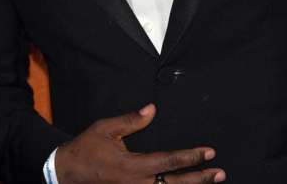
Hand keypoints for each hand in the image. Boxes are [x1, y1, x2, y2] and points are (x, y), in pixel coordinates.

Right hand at [55, 104, 225, 183]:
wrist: (66, 173)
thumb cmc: (86, 149)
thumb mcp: (106, 129)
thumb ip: (131, 120)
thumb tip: (152, 109)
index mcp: (133, 167)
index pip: (169, 161)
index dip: (191, 157)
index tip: (208, 152)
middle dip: (200, 179)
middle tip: (220, 173)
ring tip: (210, 182)